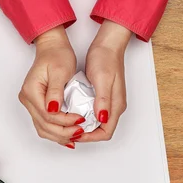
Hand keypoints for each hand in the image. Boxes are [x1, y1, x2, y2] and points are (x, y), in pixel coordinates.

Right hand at [18, 26, 84, 147]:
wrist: (52, 49)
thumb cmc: (57, 56)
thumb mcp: (61, 71)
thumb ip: (56, 91)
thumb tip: (53, 110)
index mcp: (31, 91)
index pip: (47, 115)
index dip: (65, 121)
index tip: (80, 119)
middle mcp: (27, 99)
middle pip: (44, 125)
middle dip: (63, 131)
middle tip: (80, 131)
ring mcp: (30, 104)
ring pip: (43, 128)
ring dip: (59, 135)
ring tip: (76, 135)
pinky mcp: (36, 105)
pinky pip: (44, 124)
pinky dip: (56, 131)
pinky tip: (68, 135)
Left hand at [76, 20, 131, 142]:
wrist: (108, 45)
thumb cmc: (106, 59)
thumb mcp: (103, 79)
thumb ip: (103, 100)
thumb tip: (102, 119)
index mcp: (116, 105)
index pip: (105, 132)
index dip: (90, 137)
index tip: (74, 133)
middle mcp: (114, 107)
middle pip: (100, 131)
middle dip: (84, 134)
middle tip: (67, 131)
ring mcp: (108, 102)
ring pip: (96, 124)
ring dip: (82, 127)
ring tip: (66, 124)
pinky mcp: (102, 97)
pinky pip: (92, 113)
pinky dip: (82, 117)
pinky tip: (71, 113)